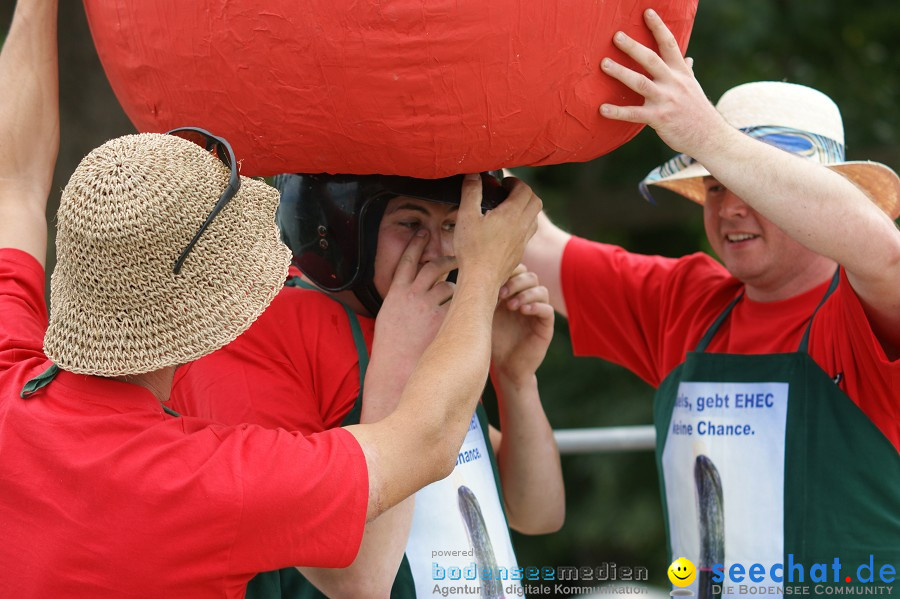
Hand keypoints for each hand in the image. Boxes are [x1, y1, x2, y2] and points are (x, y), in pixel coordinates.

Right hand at [369, 229, 456, 385]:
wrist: (394, 369)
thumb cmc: (390, 347)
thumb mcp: (387, 317)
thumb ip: (399, 301)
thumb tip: (409, 291)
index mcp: (396, 292)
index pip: (407, 260)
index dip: (416, 244)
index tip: (423, 233)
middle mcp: (412, 295)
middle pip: (432, 266)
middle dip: (446, 259)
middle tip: (456, 257)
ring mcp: (428, 306)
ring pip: (448, 285)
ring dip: (455, 287)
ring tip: (462, 288)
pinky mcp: (441, 319)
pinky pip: (456, 304)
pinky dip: (460, 305)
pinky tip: (466, 308)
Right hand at [453, 175, 541, 289]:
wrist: (481, 279)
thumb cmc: (472, 249)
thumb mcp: (466, 216)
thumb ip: (471, 192)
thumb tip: (473, 174)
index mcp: (512, 214)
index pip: (525, 189)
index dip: (515, 182)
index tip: (503, 183)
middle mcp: (522, 226)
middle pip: (535, 202)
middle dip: (524, 193)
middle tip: (508, 193)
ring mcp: (523, 240)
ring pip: (534, 218)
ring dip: (526, 209)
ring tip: (509, 209)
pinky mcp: (520, 252)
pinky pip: (528, 233)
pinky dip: (523, 224)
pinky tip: (507, 229)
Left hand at [491, 265, 553, 384]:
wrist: (504, 368)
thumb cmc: (491, 341)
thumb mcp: (485, 315)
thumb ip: (483, 296)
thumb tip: (470, 274)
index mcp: (513, 293)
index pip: (518, 270)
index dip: (508, 272)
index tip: (492, 283)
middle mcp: (528, 299)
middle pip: (530, 276)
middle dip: (516, 281)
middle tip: (501, 294)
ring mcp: (538, 312)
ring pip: (541, 290)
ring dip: (525, 294)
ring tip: (510, 306)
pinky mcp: (545, 326)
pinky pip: (547, 309)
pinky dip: (536, 306)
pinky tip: (522, 311)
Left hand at [597, 9, 728, 157]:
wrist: (709, 136)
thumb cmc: (697, 111)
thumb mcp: (693, 86)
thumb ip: (686, 70)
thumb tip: (688, 57)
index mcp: (681, 71)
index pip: (669, 44)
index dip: (658, 27)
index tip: (646, 12)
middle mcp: (673, 82)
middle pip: (651, 59)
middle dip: (633, 47)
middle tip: (617, 36)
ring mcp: (666, 100)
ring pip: (640, 82)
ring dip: (620, 72)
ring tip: (604, 64)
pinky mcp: (658, 119)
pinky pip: (634, 114)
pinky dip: (617, 112)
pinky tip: (602, 109)